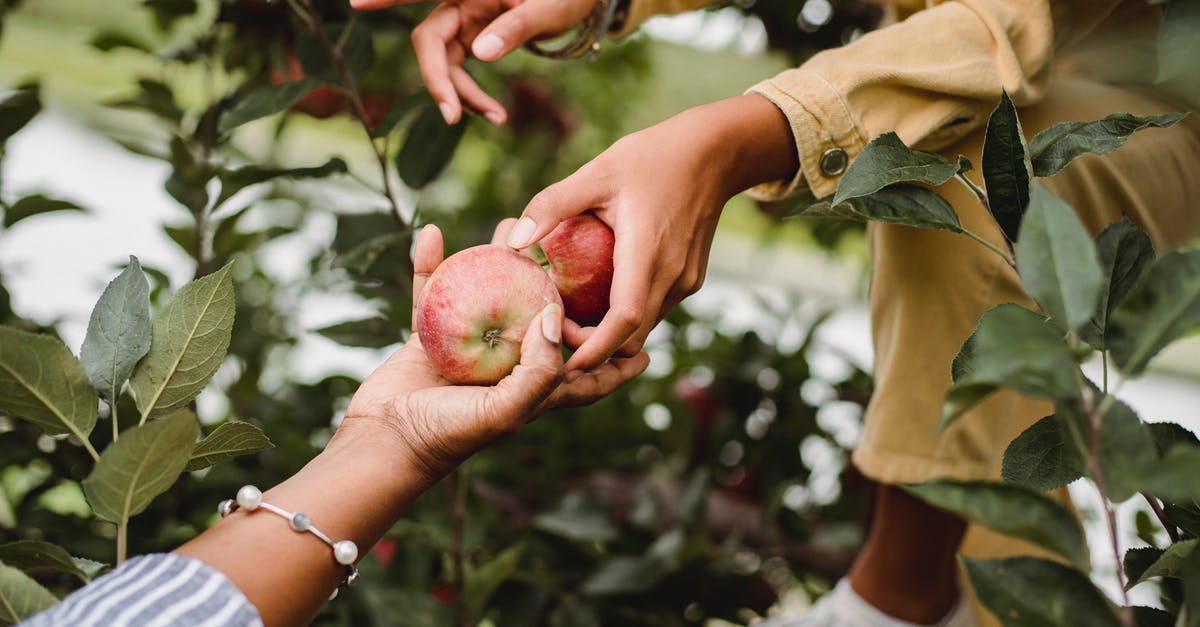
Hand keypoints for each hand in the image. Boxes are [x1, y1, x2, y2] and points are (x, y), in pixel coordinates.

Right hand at [341, 224, 648, 478]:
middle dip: (562, 290)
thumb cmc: (448, 434)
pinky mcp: (429, 337)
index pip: (586, 377)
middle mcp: (505, 366)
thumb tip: (557, 315)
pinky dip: (431, 265)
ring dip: (500, 262)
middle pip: (542, 322)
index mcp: (532, 390)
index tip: (647, 349)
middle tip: (579, 252)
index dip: (617, 365)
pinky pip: (432, 292)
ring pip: (490, 295)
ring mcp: (467, 349)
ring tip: (510, 227)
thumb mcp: (506, 411)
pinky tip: (431, 234)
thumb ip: (540, 370)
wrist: (383, 442)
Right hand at [349, 0, 594, 124]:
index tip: (356, 3)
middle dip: (437, 80)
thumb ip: (515, 26)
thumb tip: (479, 54)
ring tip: (497, 118)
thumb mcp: (548, 10)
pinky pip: (458, 69)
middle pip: (429, 40)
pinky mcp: (470, 36)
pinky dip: (473, 93)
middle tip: (452, 116)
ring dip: (462, 94)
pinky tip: (496, 115)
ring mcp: (462, 19)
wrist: (580, 2)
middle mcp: (459, 0)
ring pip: (443, 61)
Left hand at [505, 95, 799, 373]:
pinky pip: (656, 309)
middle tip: (555, 328)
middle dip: (594, 347)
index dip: (593, 349)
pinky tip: (602, 293)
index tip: (561, 361)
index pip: (623, 321)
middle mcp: (672, 276)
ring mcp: (686, 281)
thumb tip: (512, 241)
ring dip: (611, 332)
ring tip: (573, 313)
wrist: (714, 152)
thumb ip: (552, 205)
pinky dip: (628, 314)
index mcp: (647, 252)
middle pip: (632, 337)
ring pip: (645, 327)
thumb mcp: (597, 172)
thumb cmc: (652, 156)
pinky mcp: (691, 278)